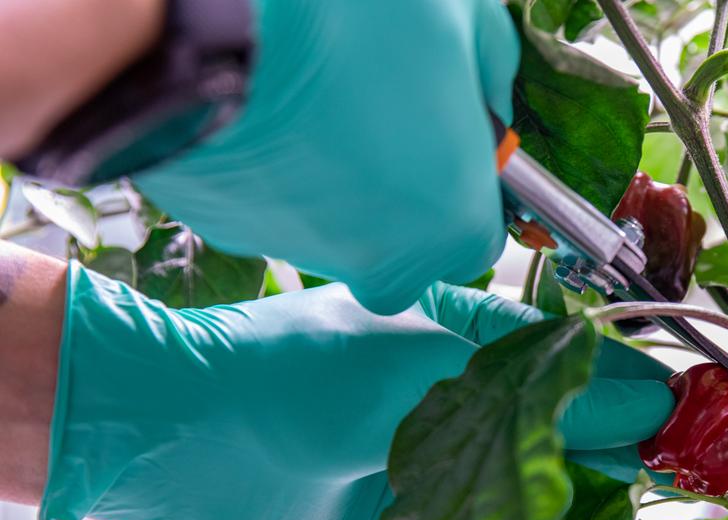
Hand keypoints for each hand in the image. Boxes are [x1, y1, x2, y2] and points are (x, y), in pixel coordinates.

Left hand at [40, 268, 673, 519]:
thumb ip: (542, 396)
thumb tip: (650, 405)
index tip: (697, 421)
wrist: (179, 438)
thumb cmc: (300, 374)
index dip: (638, 389)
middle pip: (562, 424)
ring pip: (528, 482)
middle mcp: (458, 394)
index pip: (579, 361)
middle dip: (618, 450)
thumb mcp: (434, 371)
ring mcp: (434, 457)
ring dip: (577, 502)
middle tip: (685, 479)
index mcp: (467, 331)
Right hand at [133, 0, 518, 314]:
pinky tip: (268, 108)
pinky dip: (275, 165)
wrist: (213, 28)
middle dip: (402, 183)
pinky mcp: (232, 232)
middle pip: (406, 238)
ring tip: (317, 96)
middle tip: (381, 106)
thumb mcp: (465, 18)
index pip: (482, 231)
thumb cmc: (351, 23)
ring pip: (336, 223)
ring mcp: (305, 255)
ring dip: (336, 172)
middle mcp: (383, 266)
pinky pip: (269, 203)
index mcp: (456, 230)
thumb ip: (493, 74)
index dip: (469, 178)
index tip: (452, 134)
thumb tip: (487, 104)